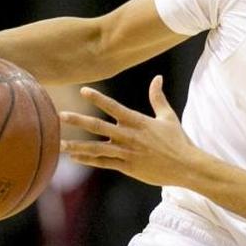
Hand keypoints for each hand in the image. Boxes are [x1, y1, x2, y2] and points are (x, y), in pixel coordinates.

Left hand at [59, 75, 198, 186]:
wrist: (186, 166)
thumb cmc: (178, 140)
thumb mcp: (168, 116)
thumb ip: (157, 98)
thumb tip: (158, 78)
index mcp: (138, 121)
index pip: (113, 106)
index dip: (98, 98)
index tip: (83, 90)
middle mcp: (129, 136)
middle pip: (98, 126)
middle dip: (78, 120)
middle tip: (60, 115)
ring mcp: (126, 152)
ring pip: (96, 148)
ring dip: (77, 145)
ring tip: (60, 144)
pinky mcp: (127, 167)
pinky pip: (103, 163)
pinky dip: (89, 160)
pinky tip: (75, 157)